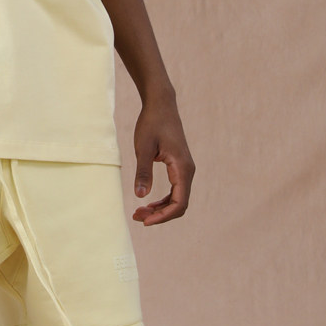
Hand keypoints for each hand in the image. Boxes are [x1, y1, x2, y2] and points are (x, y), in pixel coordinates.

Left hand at [131, 94, 194, 225]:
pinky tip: (148, 202)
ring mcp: (184, 169)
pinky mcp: (179, 166)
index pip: (179, 203)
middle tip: (137, 217)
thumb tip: (140, 196)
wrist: (161, 104)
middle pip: (179, 205)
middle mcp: (187, 171)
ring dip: (160, 209)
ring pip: (177, 199)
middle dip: (159, 215)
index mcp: (182, 168)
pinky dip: (162, 200)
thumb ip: (143, 172)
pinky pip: (175, 190)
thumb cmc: (151, 123)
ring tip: (140, 213)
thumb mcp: (143, 147)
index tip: (145, 221)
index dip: (163, 216)